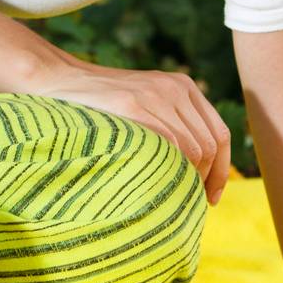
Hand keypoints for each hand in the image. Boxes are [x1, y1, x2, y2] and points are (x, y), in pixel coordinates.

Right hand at [30, 55, 231, 205]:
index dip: (222, 170)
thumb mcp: (146, 104)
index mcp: (184, 87)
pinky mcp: (132, 105)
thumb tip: (198, 172)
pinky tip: (159, 186)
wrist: (59, 79)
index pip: (220, 133)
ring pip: (194, 149)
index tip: (212, 197)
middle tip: (193, 204)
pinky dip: (170, 170)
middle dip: (207, 180)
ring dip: (189, 179)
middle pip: (210, 145)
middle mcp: (175, 88)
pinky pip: (168, 144)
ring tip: (174, 199)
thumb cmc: (101, 103)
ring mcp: (154, 94)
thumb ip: (172, 124)